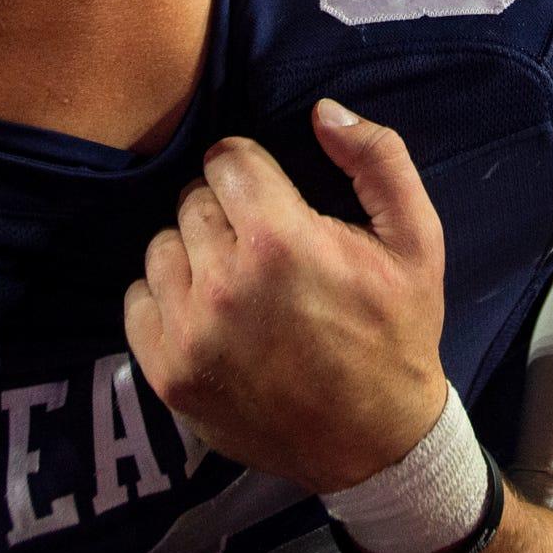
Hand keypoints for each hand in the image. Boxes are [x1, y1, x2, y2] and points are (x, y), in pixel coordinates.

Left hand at [125, 102, 446, 493]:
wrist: (376, 442)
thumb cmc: (397, 332)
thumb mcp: (417, 240)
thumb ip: (378, 159)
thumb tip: (323, 110)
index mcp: (280, 241)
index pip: (225, 159)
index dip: (252, 169)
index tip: (272, 195)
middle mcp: (223, 284)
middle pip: (192, 200)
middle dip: (226, 210)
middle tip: (264, 244)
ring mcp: (188, 334)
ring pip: (160, 246)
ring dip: (193, 252)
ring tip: (235, 278)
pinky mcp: (166, 375)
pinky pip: (136, 301)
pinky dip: (166, 299)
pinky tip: (208, 312)